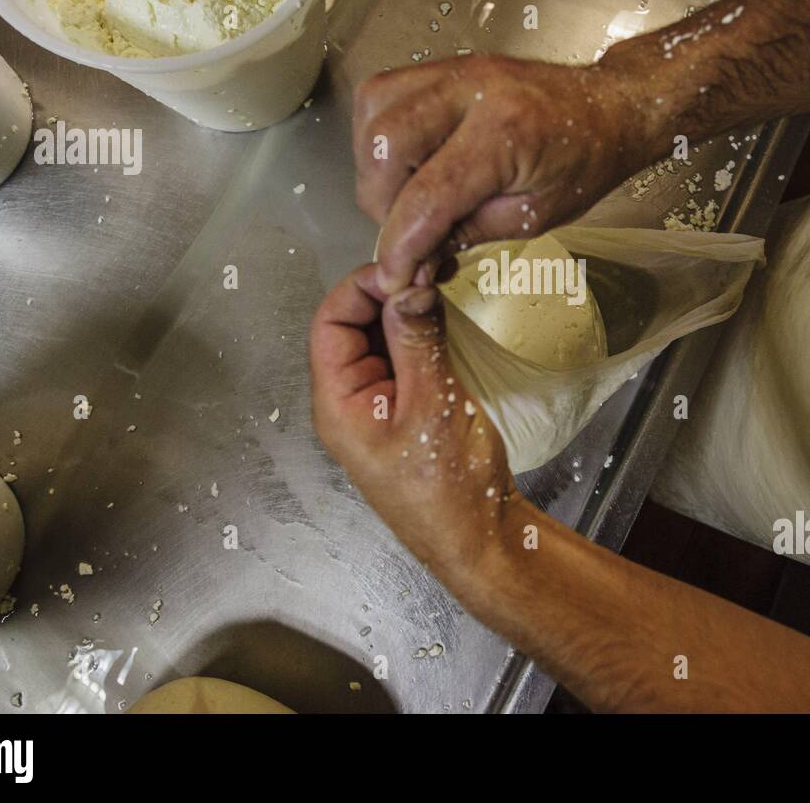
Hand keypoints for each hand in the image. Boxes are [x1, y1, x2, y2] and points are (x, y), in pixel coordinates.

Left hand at [308, 265, 515, 572]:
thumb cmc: (448, 488)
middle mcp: (350, 400)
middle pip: (354, 325)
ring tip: (446, 289)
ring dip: (411, 312)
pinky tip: (452, 320)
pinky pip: (407, 357)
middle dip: (390, 294)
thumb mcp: (433, 405)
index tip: (407, 268)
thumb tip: (410, 284)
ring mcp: (380, 404)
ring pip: (384, 338)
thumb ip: (418, 340)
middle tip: (434, 273)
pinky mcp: (409, 408)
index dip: (362, 286)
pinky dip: (426, 333)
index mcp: (337, 402)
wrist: (479, 541)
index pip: (329, 321)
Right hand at [353, 55, 643, 293]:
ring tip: (410, 196)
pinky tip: (408, 163)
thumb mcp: (533, 216)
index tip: (396, 274)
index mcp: (506, 130)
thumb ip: (466, 235)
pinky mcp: (440, 68)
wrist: (607, 108)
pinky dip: (378, 137)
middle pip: (384, 147)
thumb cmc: (585, 157)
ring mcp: (453, 71)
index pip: (428, 197)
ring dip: (376, 170)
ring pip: (372, 116)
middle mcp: (472, 90)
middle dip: (381, 204)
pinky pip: (381, 97)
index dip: (401, 246)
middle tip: (409, 231)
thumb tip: (415, 260)